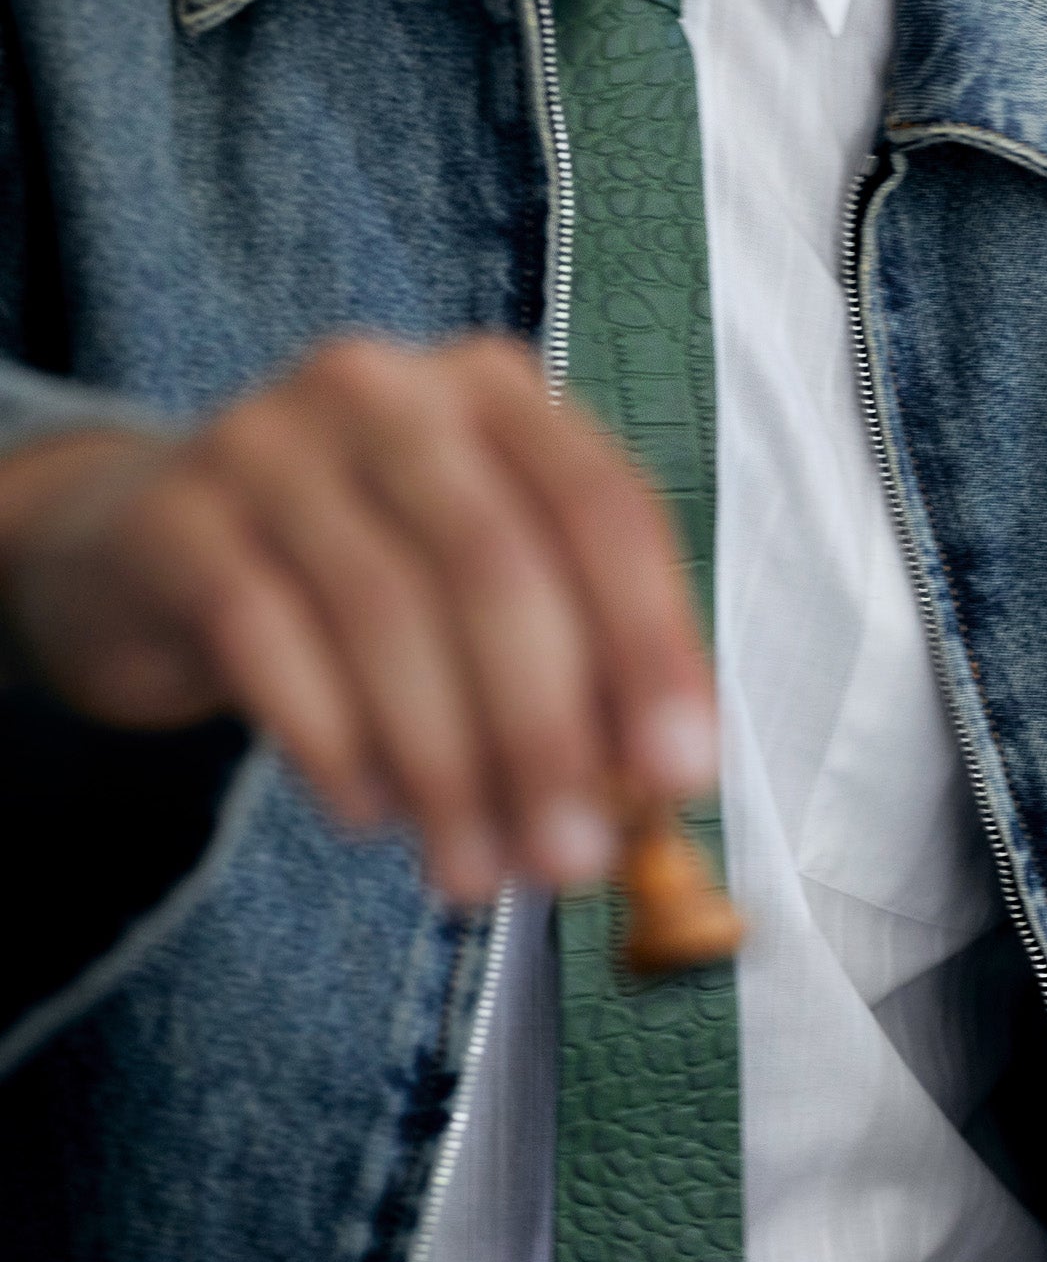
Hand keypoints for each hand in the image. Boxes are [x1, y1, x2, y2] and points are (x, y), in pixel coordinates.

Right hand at [0, 335, 716, 902]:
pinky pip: (265, 637)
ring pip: (382, 611)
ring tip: (472, 871)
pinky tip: (368, 815)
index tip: (678, 776)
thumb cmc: (363, 579)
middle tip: (567, 861)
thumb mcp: (483, 592)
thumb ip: (580, 665)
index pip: (605, 506)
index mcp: (498, 396)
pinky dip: (333, 744)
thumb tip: (656, 789)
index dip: (653, 646)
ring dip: (444, 768)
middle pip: (494, 563)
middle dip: (544, 732)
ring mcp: (268, 440)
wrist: (153, 547)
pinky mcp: (175, 517)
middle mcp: (389, 391)